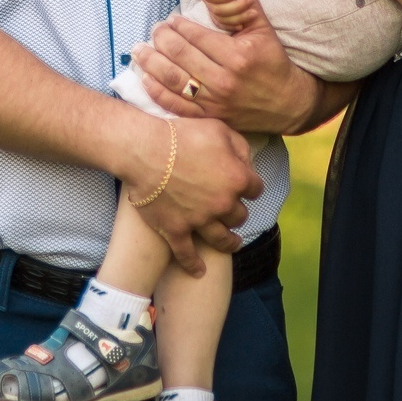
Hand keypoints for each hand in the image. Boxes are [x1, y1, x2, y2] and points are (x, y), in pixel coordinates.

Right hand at [121, 113, 260, 275]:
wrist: (145, 151)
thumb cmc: (181, 134)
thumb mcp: (218, 128)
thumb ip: (239, 145)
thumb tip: (247, 162)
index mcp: (237, 179)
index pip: (256, 189)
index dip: (250, 186)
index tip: (245, 187)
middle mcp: (223, 204)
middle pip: (239, 215)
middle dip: (237, 212)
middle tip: (231, 210)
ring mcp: (200, 221)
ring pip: (222, 239)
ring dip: (229, 242)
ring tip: (232, 243)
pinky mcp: (176, 230)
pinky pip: (188, 254)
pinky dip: (194, 265)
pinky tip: (199, 271)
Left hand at [138, 11, 320, 134]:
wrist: (287, 103)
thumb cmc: (273, 62)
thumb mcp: (264, 29)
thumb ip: (245, 3)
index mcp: (237, 55)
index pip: (197, 37)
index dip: (179, 26)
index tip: (170, 20)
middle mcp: (224, 79)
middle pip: (181, 56)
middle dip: (161, 40)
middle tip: (154, 30)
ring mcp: (215, 102)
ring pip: (174, 80)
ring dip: (151, 63)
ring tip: (139, 50)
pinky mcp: (210, 117)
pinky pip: (178, 106)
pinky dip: (158, 92)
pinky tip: (145, 78)